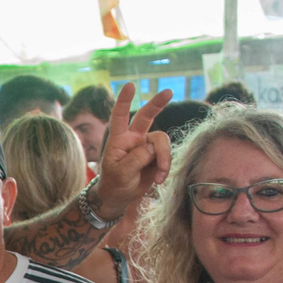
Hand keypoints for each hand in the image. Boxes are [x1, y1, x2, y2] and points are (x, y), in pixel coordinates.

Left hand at [93, 83, 173, 217]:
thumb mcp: (121, 173)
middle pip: (146, 116)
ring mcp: (146, 146)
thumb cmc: (114, 183)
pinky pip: (166, 156)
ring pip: (161, 142)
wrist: (120, 197)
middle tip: (168, 92)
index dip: (124, 101)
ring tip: (159, 176)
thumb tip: (153, 147)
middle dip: (157, 103)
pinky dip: (165, 168)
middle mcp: (133, 138)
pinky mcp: (156, 156)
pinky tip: (159, 180)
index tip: (130, 85)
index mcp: (119, 139)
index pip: (120, 116)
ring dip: (164, 158)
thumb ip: (136, 158)